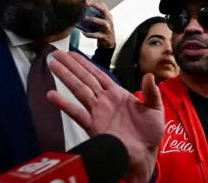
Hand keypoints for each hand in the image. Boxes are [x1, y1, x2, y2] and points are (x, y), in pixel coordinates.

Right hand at [47, 51, 164, 181]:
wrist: (144, 155)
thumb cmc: (149, 132)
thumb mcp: (155, 109)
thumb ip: (151, 92)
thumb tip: (149, 75)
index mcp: (117, 93)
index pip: (98, 74)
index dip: (85, 63)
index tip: (72, 53)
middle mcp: (104, 100)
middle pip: (84, 78)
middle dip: (70, 66)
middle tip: (56, 53)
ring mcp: (97, 112)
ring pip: (79, 90)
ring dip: (66, 77)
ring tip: (52, 65)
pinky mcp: (93, 126)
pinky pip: (77, 113)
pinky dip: (64, 104)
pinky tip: (51, 95)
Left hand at [83, 2, 115, 48]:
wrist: (110, 42)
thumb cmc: (104, 29)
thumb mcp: (102, 21)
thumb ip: (96, 15)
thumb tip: (84, 10)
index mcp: (108, 16)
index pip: (103, 6)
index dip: (95, 3)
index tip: (87, 2)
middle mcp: (109, 21)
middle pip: (104, 11)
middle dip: (96, 6)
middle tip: (87, 5)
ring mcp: (107, 29)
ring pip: (102, 22)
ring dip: (93, 19)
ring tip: (85, 18)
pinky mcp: (104, 36)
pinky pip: (96, 35)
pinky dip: (89, 34)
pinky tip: (83, 33)